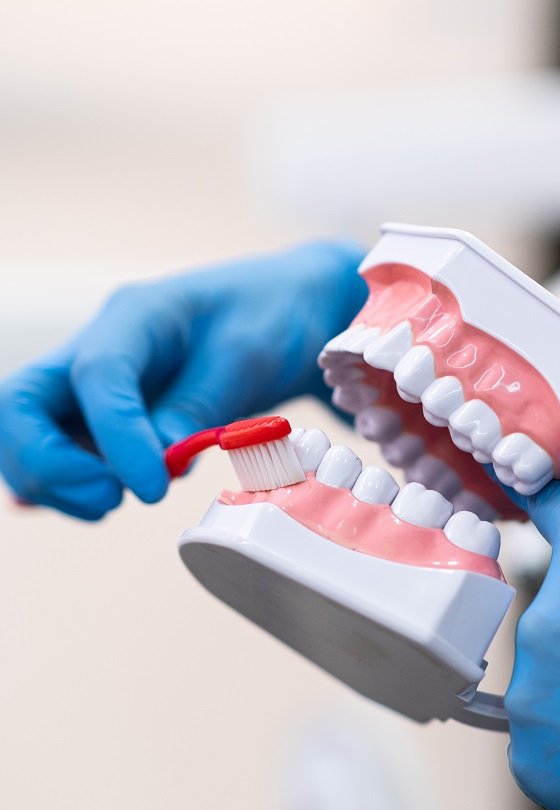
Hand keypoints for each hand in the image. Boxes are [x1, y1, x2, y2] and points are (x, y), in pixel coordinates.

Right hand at [0, 241, 365, 518]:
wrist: (282, 309)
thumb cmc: (268, 318)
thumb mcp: (249, 355)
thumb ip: (199, 403)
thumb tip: (161, 458)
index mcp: (134, 316)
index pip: (97, 374)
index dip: (115, 439)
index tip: (153, 488)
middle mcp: (94, 346)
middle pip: (19, 406)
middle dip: (48, 464)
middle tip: (112, 498)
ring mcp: (86, 384)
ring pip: (25, 437)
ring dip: (57, 483)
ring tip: (118, 498)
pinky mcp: (94, 418)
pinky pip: (53, 455)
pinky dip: (65, 486)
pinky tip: (99, 500)